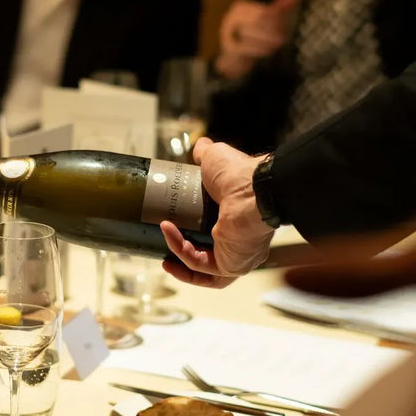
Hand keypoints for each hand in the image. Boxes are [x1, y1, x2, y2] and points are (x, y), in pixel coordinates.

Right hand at [160, 137, 274, 287]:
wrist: (253, 190)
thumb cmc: (241, 177)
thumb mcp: (215, 160)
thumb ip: (206, 154)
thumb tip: (200, 146)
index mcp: (239, 220)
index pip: (214, 234)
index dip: (193, 233)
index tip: (174, 225)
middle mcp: (241, 243)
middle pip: (209, 258)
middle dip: (184, 255)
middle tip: (165, 247)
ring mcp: (236, 256)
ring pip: (203, 269)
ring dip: (178, 258)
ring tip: (162, 255)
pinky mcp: (229, 265)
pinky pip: (198, 264)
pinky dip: (179, 249)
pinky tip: (167, 231)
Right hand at [214, 0, 300, 79]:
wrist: (233, 57)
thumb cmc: (252, 35)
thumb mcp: (266, 20)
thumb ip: (279, 7)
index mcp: (240, 8)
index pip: (263, 12)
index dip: (276, 20)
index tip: (285, 28)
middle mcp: (231, 18)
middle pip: (257, 21)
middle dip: (272, 30)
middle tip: (284, 38)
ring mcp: (228, 33)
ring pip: (252, 35)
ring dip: (267, 41)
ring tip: (277, 44)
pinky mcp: (229, 48)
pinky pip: (247, 48)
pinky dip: (260, 50)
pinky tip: (269, 51)